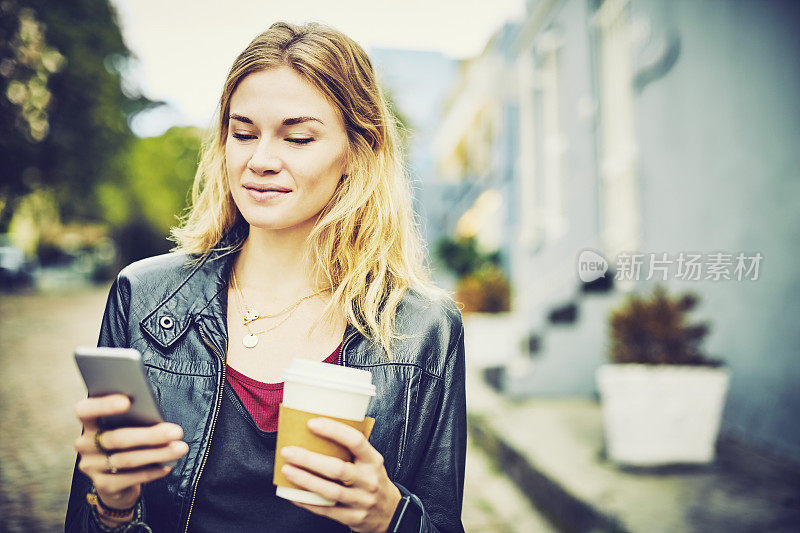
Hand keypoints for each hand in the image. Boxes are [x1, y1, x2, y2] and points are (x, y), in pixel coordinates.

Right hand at [73, 394, 187, 522]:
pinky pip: (130, 478)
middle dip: (150, 435)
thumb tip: (156, 417)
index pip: (86, 410)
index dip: (104, 405)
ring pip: (126, 459)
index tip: (128, 401)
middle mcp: (85, 444)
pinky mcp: (103, 485)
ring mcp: (91, 466)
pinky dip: (152, 471)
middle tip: (177, 432)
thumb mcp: (128, 427)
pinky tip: (168, 466)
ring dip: (157, 453)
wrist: (117, 482)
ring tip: (180, 448)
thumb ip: (134, 418)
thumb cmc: (128, 442)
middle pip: (116, 438)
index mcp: (89, 423)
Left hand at [280, 417, 401, 532]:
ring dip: (305, 480)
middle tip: (288, 451)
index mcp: (373, 461)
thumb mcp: (370, 461)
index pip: (355, 441)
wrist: (390, 512)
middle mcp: (369, 480)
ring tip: (287, 470)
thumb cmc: (372, 480)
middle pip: (337, 469)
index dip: (333, 430)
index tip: (312, 423)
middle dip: (309, 459)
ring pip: (329, 491)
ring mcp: (361, 501)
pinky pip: (326, 510)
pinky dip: (307, 501)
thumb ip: (351, 449)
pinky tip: (292, 494)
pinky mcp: (352, 517)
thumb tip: (317, 429)